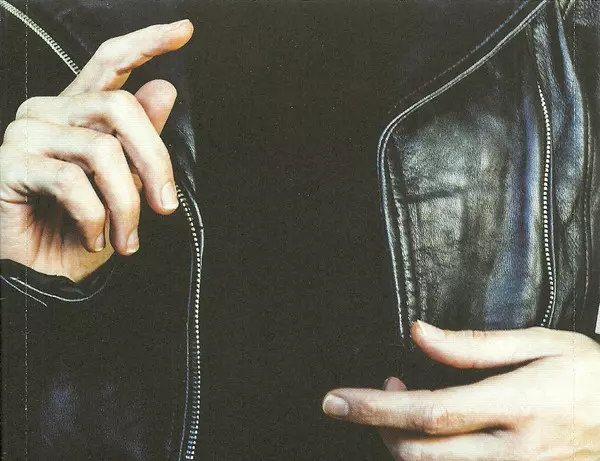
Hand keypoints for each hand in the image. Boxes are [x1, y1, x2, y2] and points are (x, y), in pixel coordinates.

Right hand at [0, 20, 193, 281]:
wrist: (38, 276)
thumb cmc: (78, 231)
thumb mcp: (123, 186)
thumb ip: (139, 139)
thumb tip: (164, 89)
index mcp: (79, 113)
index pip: (111, 62)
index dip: (148, 43)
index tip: (185, 31)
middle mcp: (50, 112)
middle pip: (122, 108)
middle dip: (156, 162)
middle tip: (165, 207)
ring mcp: (27, 134)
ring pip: (103, 149)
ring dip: (127, 204)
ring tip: (127, 239)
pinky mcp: (9, 163)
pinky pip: (72, 182)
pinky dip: (95, 219)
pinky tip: (94, 239)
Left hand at [322, 322, 599, 459]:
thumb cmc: (588, 373)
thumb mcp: (539, 344)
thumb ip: (472, 346)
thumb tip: (417, 334)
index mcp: (517, 407)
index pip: (429, 412)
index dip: (375, 408)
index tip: (335, 400)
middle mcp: (513, 452)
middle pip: (421, 453)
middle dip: (379, 425)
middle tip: (375, 391)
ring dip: (401, 439)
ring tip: (403, 401)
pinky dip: (427, 453)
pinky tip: (429, 428)